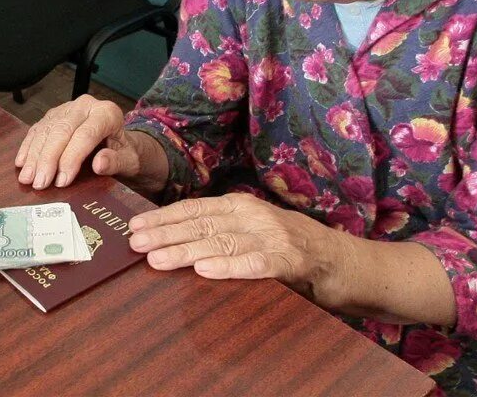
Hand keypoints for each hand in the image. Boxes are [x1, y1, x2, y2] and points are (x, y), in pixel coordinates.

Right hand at [15, 95, 167, 191]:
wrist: (119, 142)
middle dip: (48, 159)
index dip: (72, 158)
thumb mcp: (128, 160)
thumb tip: (100, 164)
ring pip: (46, 130)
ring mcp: (67, 108)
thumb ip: (116, 161)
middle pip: (62, 130)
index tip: (62, 181)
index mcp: (107, 113)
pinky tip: (21, 163)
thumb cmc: (124, 152)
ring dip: (34, 156)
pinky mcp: (54, 115)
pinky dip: (28, 147)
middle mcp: (85, 106)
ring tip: (27, 178)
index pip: (86, 134)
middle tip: (40, 183)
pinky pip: (37, 129)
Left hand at [128, 193, 349, 300]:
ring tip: (159, 259)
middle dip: (166, 234)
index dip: (163, 218)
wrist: (342, 260)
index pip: (194, 209)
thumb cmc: (288, 247)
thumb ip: (219, 231)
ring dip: (187, 251)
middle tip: (136, 243)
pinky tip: (206, 271)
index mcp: (239, 206)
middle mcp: (253, 215)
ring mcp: (272, 236)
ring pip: (222, 243)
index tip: (134, 226)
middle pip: (201, 225)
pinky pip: (255, 264)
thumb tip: (172, 240)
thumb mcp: (250, 231)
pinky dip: (229, 267)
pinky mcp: (290, 260)